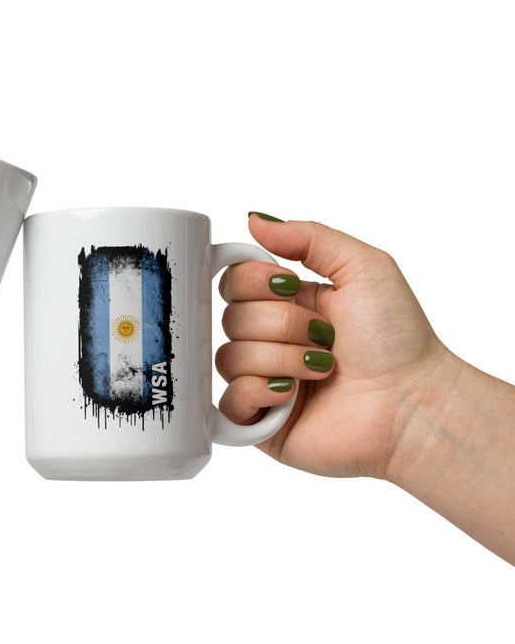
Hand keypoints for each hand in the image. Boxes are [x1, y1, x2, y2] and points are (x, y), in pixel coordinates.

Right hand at [217, 215, 456, 480]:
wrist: (415, 405)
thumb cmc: (399, 340)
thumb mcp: (363, 266)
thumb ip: (309, 236)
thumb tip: (253, 220)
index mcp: (287, 304)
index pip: (233, 280)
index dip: (253, 280)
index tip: (290, 286)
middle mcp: (270, 341)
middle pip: (230, 317)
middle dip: (281, 323)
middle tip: (325, 335)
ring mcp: (262, 382)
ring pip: (229, 357)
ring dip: (281, 358)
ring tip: (322, 370)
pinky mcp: (260, 423)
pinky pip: (227, 401)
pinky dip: (258, 391)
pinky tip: (292, 395)